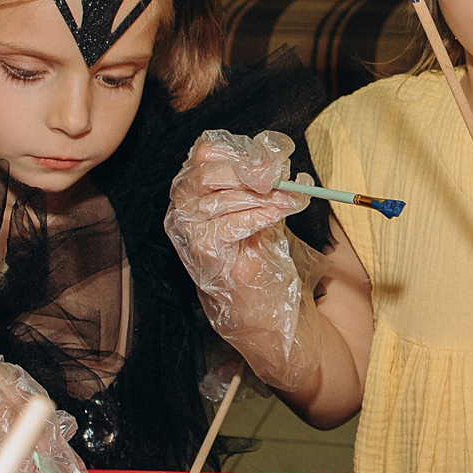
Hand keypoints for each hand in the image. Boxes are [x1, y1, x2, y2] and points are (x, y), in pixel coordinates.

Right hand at [164, 130, 320, 393]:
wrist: (268, 321)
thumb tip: (276, 152)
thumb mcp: (263, 214)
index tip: (270, 159)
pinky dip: (256, 216)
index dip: (236, 151)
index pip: (202, 155)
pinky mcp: (209, 266)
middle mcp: (183, 218)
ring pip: (212, 198)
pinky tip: (279, 216)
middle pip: (201, 173)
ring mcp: (192, 244)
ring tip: (288, 199)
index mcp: (197, 198)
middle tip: (278, 175)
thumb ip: (264, 185)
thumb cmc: (263, 264)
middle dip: (245, 169)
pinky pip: (224, 228)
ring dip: (258, 194)